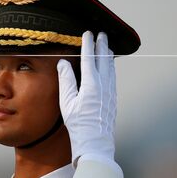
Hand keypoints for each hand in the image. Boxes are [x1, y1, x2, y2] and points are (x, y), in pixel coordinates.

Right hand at [57, 31, 115, 166]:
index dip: (88, 44)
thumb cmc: (79, 124)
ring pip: (110, 68)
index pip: (89, 58)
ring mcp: (110, 92)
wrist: (95, 143)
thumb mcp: (67, 101)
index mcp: (91, 84)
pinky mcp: (113, 98)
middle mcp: (104, 85)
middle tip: (101, 34)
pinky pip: (113, 76)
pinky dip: (110, 67)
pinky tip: (109, 67)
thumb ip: (66, 79)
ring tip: (106, 46)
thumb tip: (63, 63)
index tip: (88, 34)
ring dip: (108, 55)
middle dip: (102, 45)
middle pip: (104, 60)